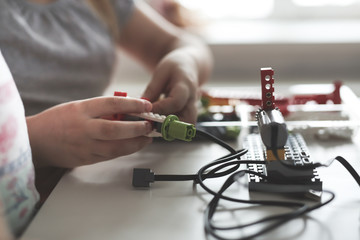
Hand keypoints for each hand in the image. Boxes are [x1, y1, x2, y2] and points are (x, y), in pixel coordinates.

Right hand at [27, 96, 152, 167]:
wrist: (36, 141)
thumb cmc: (57, 121)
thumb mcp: (77, 107)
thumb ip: (101, 109)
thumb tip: (127, 111)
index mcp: (81, 110)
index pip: (112, 104)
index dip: (132, 104)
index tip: (146, 105)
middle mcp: (83, 128)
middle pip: (115, 129)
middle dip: (137, 128)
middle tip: (149, 125)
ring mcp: (85, 146)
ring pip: (115, 147)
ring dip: (135, 143)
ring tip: (147, 138)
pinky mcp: (86, 159)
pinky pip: (110, 156)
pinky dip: (125, 151)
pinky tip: (134, 146)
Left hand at [142, 50, 199, 122]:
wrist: (189, 66)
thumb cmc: (174, 67)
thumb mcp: (160, 73)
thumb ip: (152, 91)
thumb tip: (140, 108)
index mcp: (186, 86)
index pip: (175, 102)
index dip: (160, 109)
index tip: (145, 111)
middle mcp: (192, 100)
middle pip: (187, 120)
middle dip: (170, 126)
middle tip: (152, 124)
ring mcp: (193, 109)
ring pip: (186, 127)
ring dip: (170, 129)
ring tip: (153, 124)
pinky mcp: (189, 114)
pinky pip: (182, 126)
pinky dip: (171, 127)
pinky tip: (157, 123)